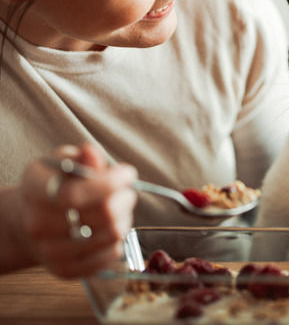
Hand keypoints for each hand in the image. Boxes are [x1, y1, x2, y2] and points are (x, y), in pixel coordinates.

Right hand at [14, 143, 137, 277]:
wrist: (27, 222)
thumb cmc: (54, 185)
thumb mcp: (62, 162)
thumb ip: (81, 158)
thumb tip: (92, 152)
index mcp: (35, 191)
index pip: (74, 194)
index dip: (110, 183)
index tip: (128, 173)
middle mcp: (38, 224)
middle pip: (102, 214)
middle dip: (125, 198)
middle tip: (126, 192)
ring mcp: (49, 251)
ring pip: (111, 235)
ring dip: (124, 218)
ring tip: (118, 210)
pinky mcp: (64, 270)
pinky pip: (108, 257)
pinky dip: (118, 241)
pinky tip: (110, 229)